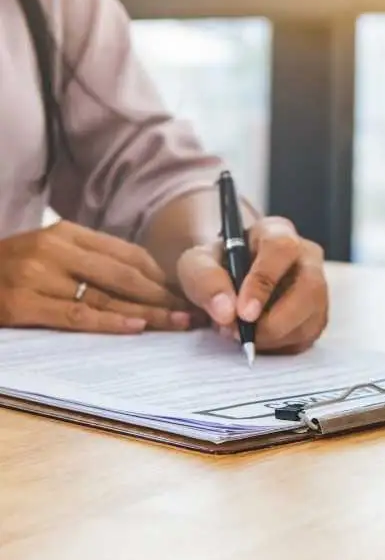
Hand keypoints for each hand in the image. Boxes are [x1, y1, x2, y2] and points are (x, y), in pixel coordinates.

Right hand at [0, 221, 193, 333]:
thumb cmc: (9, 270)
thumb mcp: (48, 253)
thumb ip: (88, 261)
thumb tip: (144, 283)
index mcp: (66, 232)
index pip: (128, 254)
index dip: (162, 276)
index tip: (187, 292)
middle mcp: (55, 249)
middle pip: (124, 274)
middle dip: (163, 295)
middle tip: (192, 312)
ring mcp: (37, 275)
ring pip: (105, 295)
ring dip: (147, 312)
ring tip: (176, 323)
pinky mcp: (21, 303)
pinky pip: (76, 314)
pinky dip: (110, 322)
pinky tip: (137, 327)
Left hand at [176, 216, 327, 352]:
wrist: (227, 285)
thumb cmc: (217, 268)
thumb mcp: (196, 265)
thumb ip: (206, 281)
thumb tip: (227, 312)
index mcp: (277, 233)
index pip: (281, 250)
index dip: (264, 282)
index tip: (243, 313)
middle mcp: (306, 256)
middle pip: (310, 287)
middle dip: (276, 320)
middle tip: (242, 335)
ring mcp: (318, 286)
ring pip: (312, 317)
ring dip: (273, 337)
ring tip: (241, 334)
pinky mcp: (317, 314)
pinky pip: (307, 337)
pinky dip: (279, 347)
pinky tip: (257, 338)